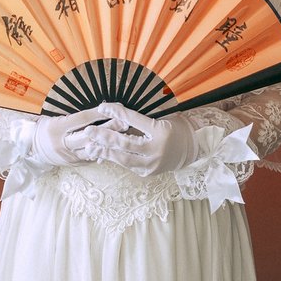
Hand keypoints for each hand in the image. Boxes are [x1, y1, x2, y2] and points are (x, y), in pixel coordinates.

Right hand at [30, 105, 127, 166]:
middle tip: (126, 122)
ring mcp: (69, 156)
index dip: (100, 113)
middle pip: (90, 136)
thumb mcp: (52, 116)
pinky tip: (117, 148)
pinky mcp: (74, 164)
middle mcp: (63, 143)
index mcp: (57, 128)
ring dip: (110, 143)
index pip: (82, 119)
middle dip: (109, 129)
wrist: (32, 150)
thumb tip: (95, 104)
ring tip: (125, 136)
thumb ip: (71, 112)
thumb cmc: (44, 127)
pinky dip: (104, 152)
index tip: (115, 106)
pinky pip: (92, 158)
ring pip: (93, 150)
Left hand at [67, 104, 198, 176]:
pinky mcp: (148, 172)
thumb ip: (140, 119)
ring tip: (90, 147)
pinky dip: (114, 159)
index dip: (117, 113)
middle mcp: (156, 149)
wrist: (191, 150)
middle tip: (88, 131)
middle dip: (104, 137)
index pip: (134, 120)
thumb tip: (115, 114)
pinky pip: (127, 165)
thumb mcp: (162, 118)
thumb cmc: (175, 128)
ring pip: (123, 159)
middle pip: (125, 143)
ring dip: (104, 152)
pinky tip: (102, 155)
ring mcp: (152, 164)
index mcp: (160, 131)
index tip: (102, 107)